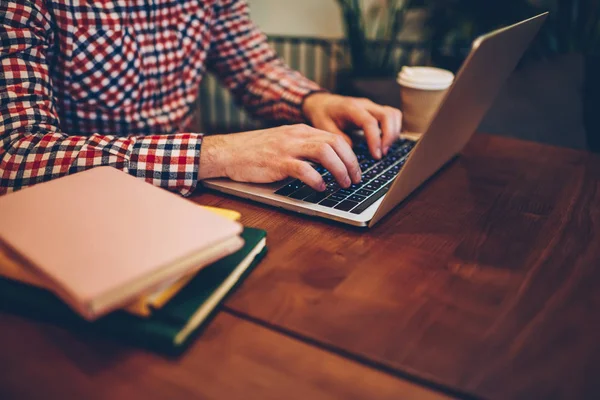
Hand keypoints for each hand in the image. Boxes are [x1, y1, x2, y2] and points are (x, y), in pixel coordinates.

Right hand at [198, 124, 361, 190]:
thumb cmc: (254, 152)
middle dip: (351, 163)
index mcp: (300, 131)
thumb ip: (303, 149)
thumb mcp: (283, 143)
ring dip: (339, 170)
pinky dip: (317, 180)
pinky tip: (321, 188)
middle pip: (336, 143)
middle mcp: (297, 136)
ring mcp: (287, 148)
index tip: (355, 170)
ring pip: (325, 153)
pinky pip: (304, 169)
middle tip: (355, 179)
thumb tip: (327, 164)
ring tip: (343, 184)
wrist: (227, 152)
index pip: (335, 138)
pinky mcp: (278, 162)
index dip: (350, 155)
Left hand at [302, 93, 401, 159]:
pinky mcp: (375, 110)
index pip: (370, 122)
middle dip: (389, 136)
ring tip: (383, 149)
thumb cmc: (322, 115)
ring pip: (393, 114)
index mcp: (351, 108)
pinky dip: (393, 129)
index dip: (375, 140)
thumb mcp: (324, 129)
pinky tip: (384, 142)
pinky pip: (392, 116)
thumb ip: (340, 140)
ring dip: (393, 133)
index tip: (376, 156)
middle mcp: (364, 104)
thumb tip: (353, 152)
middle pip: (388, 115)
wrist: (321, 103)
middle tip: (382, 154)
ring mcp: (372, 106)